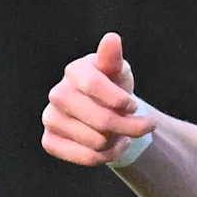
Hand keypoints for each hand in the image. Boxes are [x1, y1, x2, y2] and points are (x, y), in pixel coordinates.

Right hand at [40, 33, 156, 168]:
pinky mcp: (49, 141)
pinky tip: (111, 146)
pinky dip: (106, 156)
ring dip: (118, 141)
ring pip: (96, 142)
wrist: (102, 113)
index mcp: (74, 71)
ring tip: (123, 133)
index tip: (134, 106)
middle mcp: (57, 94)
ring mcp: (50, 118)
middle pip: (100, 119)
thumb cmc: (113, 87)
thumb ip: (114, 59)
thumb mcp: (118, 71)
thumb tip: (112, 39)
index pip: (93, 85)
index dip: (119, 100)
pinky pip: (85, 157)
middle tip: (146, 126)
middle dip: (130, 126)